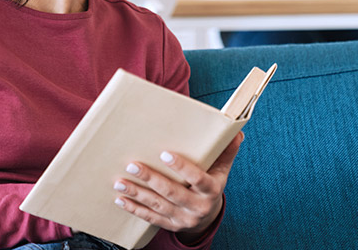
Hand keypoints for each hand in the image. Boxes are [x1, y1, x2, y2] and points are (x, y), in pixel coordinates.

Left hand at [113, 132, 244, 243]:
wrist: (208, 216)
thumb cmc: (212, 184)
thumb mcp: (222, 169)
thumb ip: (226, 151)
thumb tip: (237, 132)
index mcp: (212, 190)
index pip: (198, 178)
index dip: (182, 167)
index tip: (164, 154)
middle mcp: (198, 207)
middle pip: (172, 192)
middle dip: (151, 179)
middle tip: (132, 165)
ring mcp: (183, 218)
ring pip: (158, 205)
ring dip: (137, 194)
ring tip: (120, 183)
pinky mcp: (171, 226)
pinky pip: (150, 218)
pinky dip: (134, 209)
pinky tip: (121, 200)